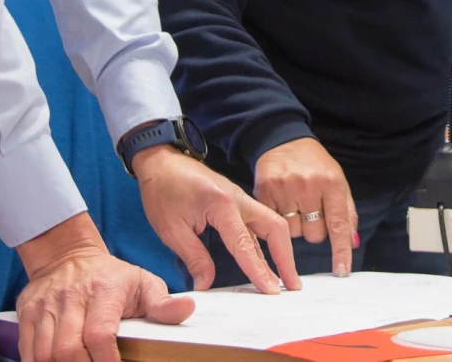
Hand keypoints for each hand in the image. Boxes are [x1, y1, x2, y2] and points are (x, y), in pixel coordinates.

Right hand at [15, 212, 192, 361]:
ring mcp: (45, 303)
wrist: (67, 254)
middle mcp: (71, 294)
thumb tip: (187, 309)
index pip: (99, 335)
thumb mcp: (141, 282)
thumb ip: (162, 302)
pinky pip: (27, 349)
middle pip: (68, 350)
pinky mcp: (26, 310)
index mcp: (103, 289)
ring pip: (44, 353)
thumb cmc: (109, 276)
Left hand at [132, 146, 300, 292]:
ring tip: (285, 279)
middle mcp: (237, 199)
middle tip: (292, 286)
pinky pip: (256, 223)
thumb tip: (206, 285)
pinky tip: (265, 261)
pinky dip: (265, 243)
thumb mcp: (171, 228)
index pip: (245, 244)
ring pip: (269, 223)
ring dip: (280, 250)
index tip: (272, 292)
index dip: (259, 271)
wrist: (159, 159)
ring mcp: (238, 198)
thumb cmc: (162, 189)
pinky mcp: (235, 201)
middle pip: (274, 227)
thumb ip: (193, 258)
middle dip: (286, 257)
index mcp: (221, 204)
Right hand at [254, 138, 357, 276]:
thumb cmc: (314, 164)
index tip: (341, 272)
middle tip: (310, 210)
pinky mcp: (264, 188)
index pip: (338, 224)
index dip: (341, 251)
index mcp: (331, 183)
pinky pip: (273, 221)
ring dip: (295, 225)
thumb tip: (352, 244)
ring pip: (293, 232)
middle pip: (314, 234)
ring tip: (294, 203)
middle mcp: (308, 185)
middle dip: (314, 229)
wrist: (283, 138)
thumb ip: (346, 212)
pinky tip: (281, 201)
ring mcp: (284, 186)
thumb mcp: (337, 180)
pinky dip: (278, 217)